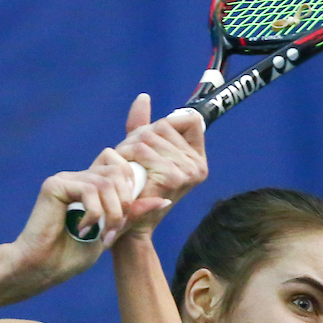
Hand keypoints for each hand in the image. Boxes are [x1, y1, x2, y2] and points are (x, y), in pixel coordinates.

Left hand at [110, 93, 207, 237]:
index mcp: (198, 160)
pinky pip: (143, 150)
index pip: (190, 120)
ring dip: (128, 147)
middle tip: (127, 157)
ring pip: (149, 137)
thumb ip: (144, 125)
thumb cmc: (137, 191)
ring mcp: (187, 172)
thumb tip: (143, 97)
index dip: (167, 125)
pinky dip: (127, 156)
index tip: (151, 141)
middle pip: (164, 126)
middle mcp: (198, 166)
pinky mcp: (171, 177)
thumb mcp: (143, 153)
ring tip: (124, 165)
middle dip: (139, 136)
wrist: (129, 225)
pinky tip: (125, 169)